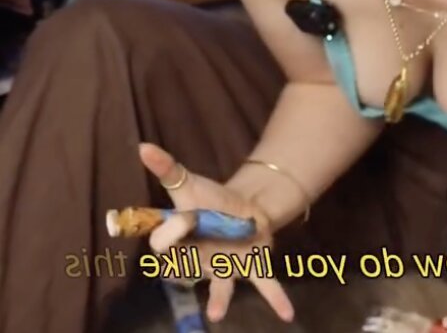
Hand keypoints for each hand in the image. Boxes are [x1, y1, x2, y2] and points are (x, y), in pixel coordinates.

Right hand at [138, 142, 293, 324]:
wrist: (242, 208)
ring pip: (219, 287)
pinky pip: (263, 286)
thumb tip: (142, 146)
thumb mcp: (188, 181)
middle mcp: (199, 262)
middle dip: (187, 259)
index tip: (184, 216)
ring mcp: (225, 268)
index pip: (163, 245)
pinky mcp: (252, 267)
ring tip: (216, 314)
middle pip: (186, 269)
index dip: (170, 233)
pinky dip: (276, 298)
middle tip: (194, 244)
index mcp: (179, 243)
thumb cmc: (209, 200)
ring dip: (219, 300)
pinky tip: (288, 315)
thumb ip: (166, 167)